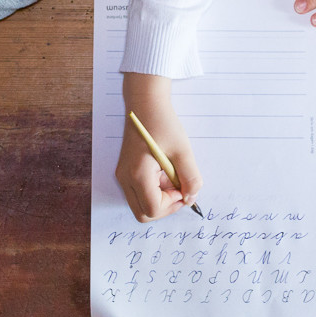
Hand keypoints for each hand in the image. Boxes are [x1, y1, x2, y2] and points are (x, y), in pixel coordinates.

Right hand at [117, 73, 203, 221]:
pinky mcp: (126, 171)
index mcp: (137, 174)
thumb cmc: (163, 123)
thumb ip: (190, 178)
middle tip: (179, 189)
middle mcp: (125, 178)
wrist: (145, 103)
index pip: (153, 209)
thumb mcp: (183, 150)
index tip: (184, 188)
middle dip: (165, 207)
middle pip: (143, 213)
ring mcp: (123, 175)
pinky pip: (140, 193)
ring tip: (172, 176)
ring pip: (141, 205)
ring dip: (160, 199)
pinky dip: (154, 191)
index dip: (173, 205)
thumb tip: (192, 197)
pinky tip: (164, 172)